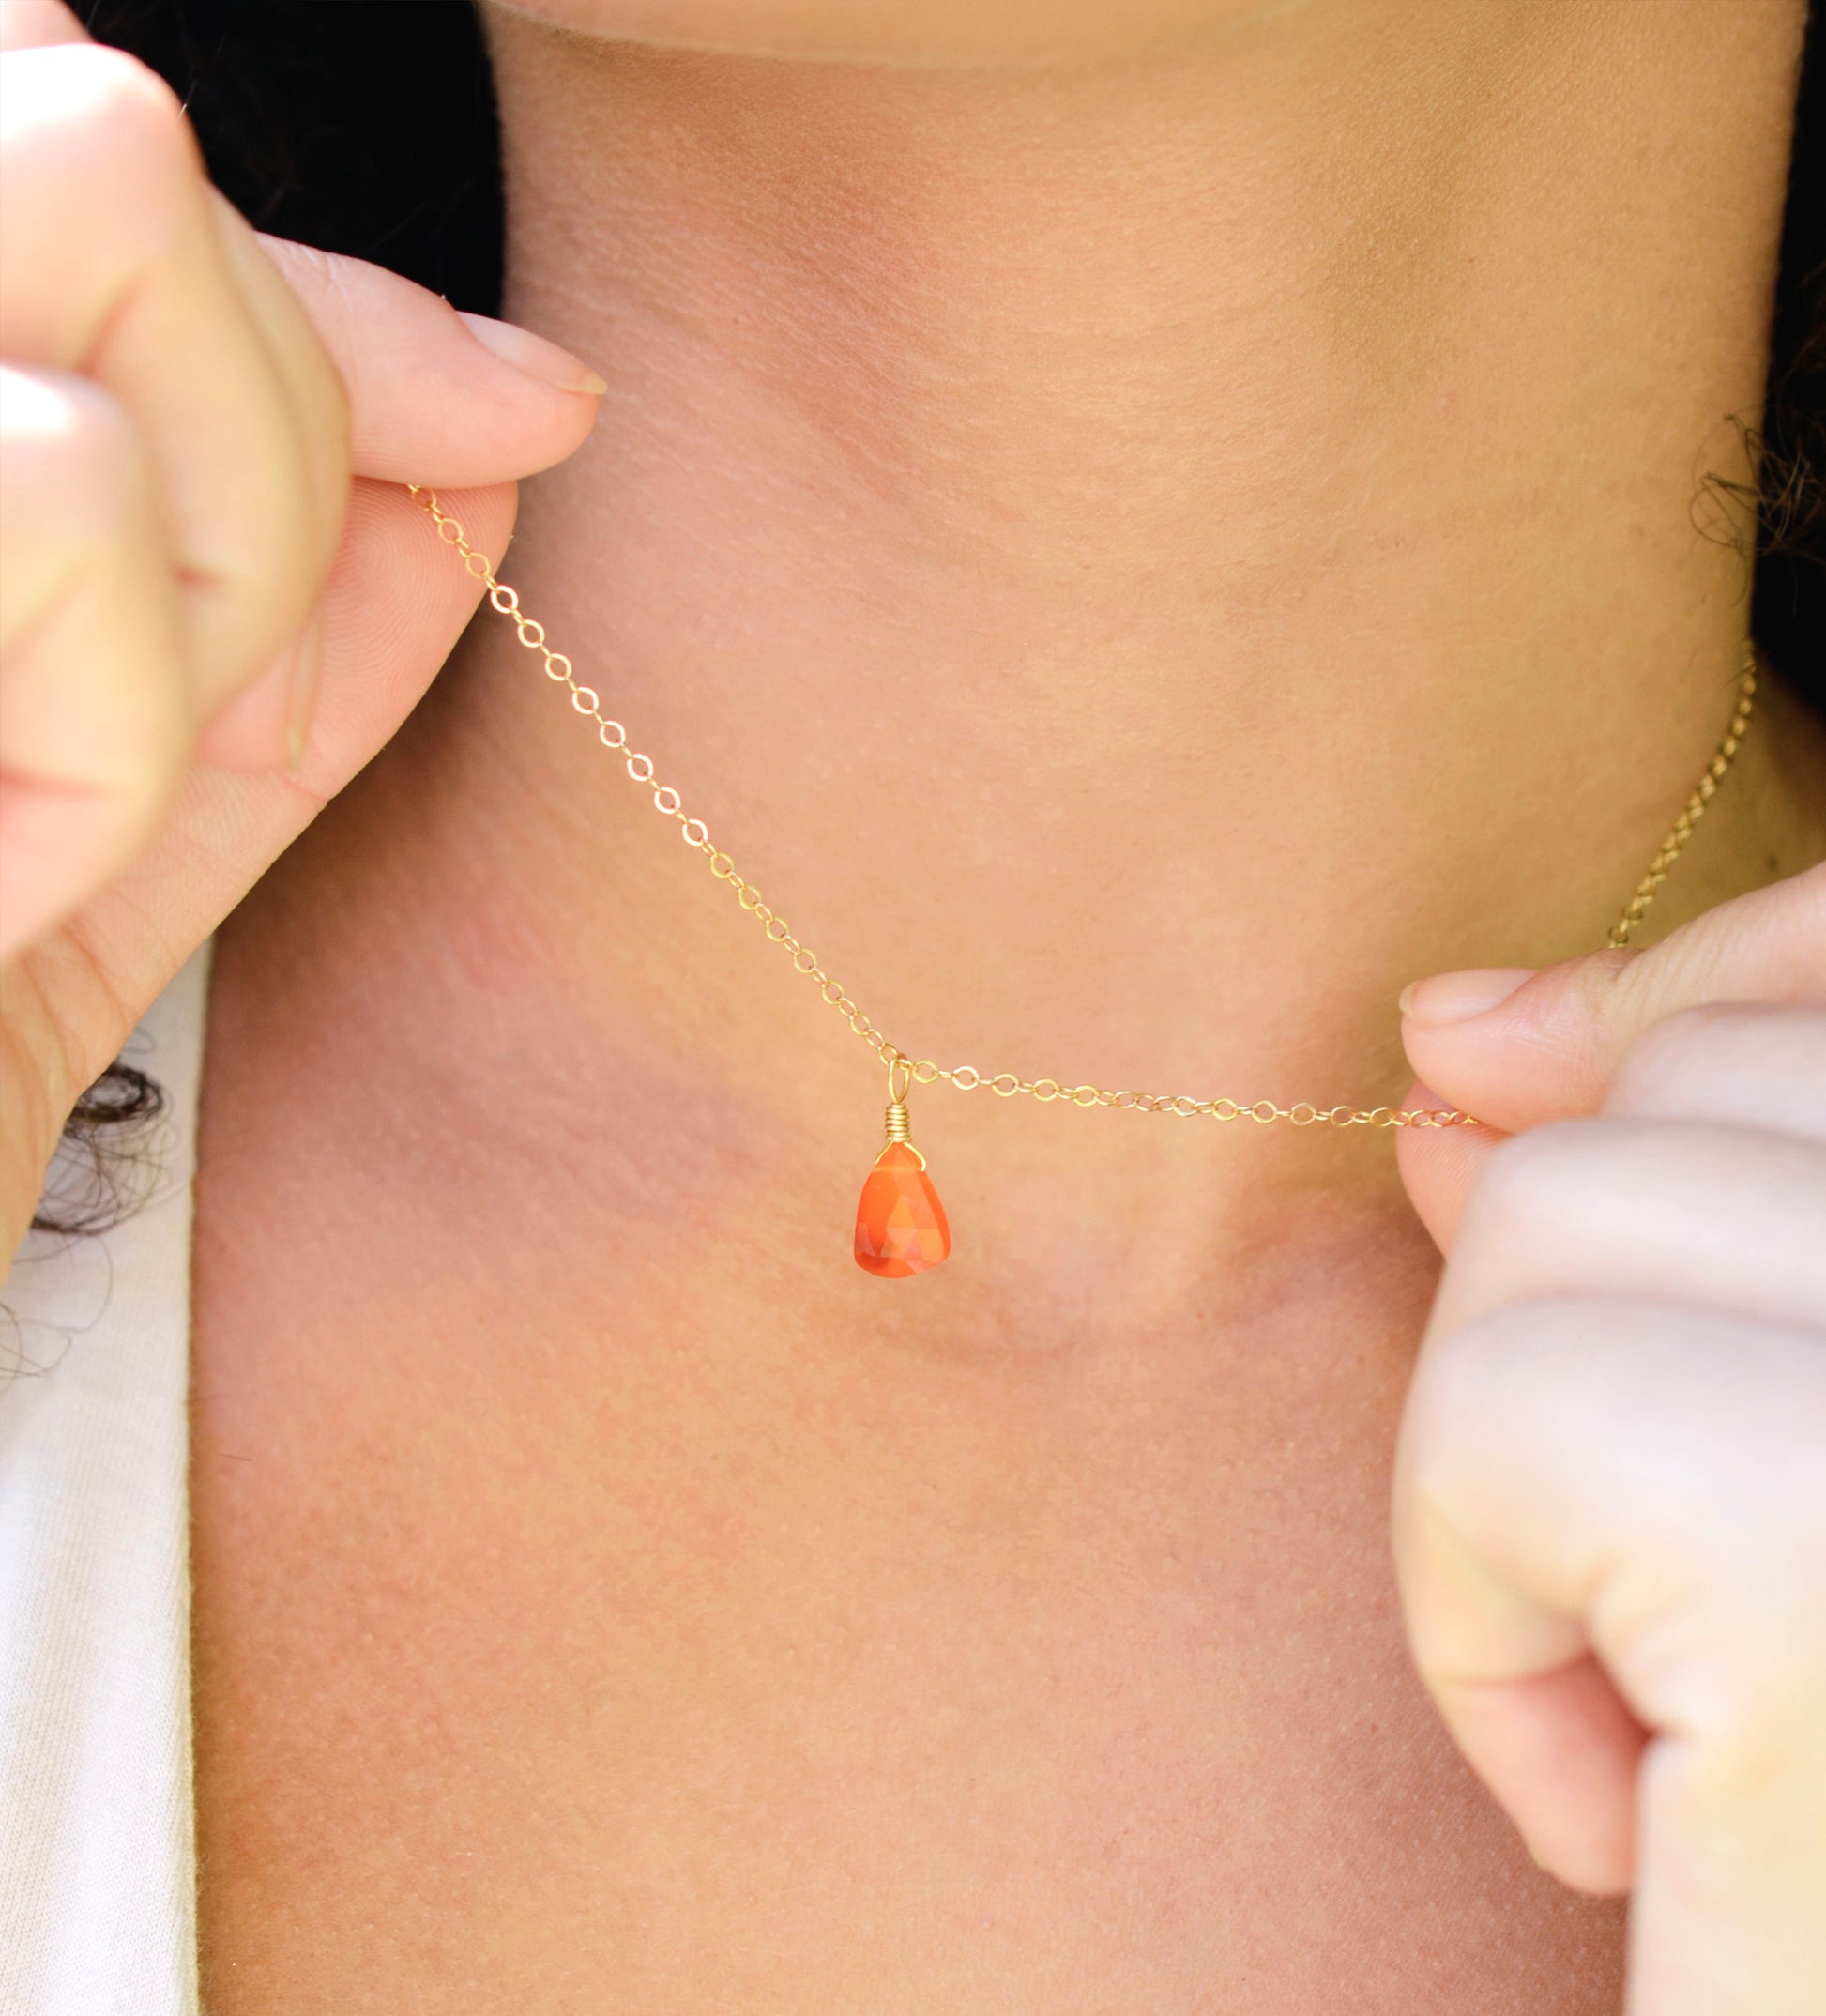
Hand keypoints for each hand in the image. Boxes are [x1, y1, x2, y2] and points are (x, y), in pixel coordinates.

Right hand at [0, 0, 602, 1251]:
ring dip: (211, 561)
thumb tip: (521, 398)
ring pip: (105, 210)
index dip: (311, 303)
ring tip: (73, 799)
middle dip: (272, 410)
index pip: (83, 125)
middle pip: (106, 135)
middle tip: (212, 676)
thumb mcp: (140, 782)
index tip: (504, 419)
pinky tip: (1, 883)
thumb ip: (299, 573)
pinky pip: (60, 485)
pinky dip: (112, 717)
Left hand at [1393, 861, 1825, 2014]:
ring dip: (1524, 1473)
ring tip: (1663, 1700)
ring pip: (1563, 1209)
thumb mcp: (1766, 1419)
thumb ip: (1678, 1178)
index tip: (1567, 1151)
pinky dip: (1477, 1623)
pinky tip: (1618, 1811)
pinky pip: (1501, 1422)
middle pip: (1691, 1084)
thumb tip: (1452, 1023)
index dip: (1697, 1020)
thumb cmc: (1777, 1761)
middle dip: (1591, 1324)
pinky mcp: (1823, 1584)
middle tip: (1687, 1592)